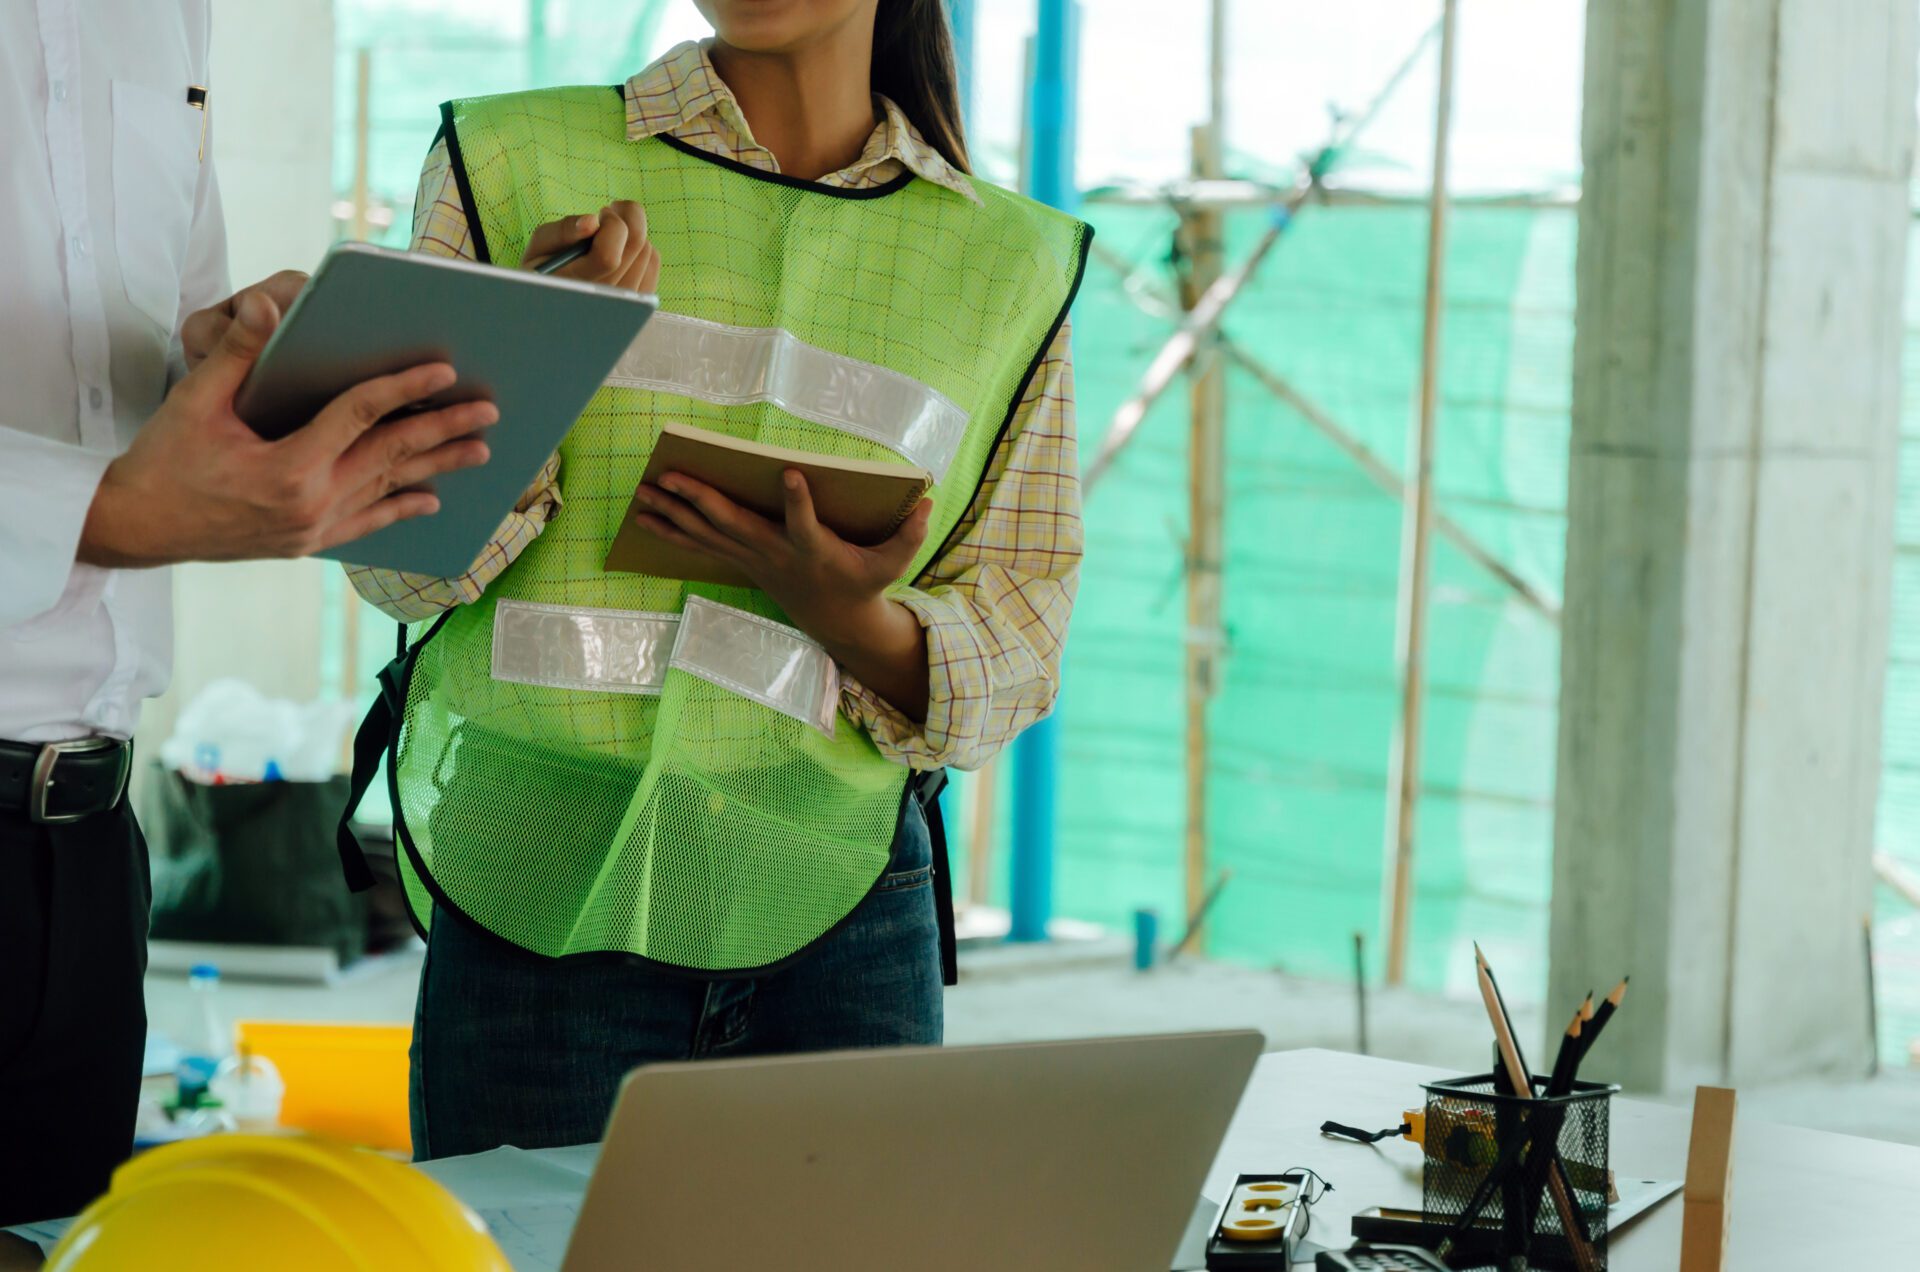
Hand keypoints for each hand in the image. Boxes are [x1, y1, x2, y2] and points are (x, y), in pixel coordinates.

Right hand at [79, 290, 495, 566]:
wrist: (137, 528)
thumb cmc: (163, 461)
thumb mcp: (195, 401)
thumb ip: (238, 353)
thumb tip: (269, 305)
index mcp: (288, 469)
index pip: (360, 417)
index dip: (403, 388)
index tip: (444, 371)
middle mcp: (310, 504)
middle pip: (391, 455)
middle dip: (443, 430)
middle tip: (488, 410)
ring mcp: (313, 529)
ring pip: (388, 490)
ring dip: (436, 468)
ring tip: (480, 450)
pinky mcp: (308, 543)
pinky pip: (367, 524)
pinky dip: (399, 508)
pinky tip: (430, 498)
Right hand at [520, 202, 660, 291]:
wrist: (552, 308)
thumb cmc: (543, 272)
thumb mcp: (539, 249)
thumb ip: (563, 232)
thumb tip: (592, 221)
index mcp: (577, 287)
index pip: (609, 255)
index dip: (611, 224)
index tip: (600, 214)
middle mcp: (606, 300)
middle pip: (637, 245)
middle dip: (626, 217)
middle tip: (607, 213)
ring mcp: (628, 305)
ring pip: (648, 251)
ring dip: (632, 232)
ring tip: (609, 234)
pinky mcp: (641, 301)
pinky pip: (653, 262)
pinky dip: (641, 246)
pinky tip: (621, 249)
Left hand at [634, 470, 934, 718]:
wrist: (837, 622)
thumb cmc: (864, 583)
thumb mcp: (894, 564)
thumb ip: (911, 536)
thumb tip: (930, 504)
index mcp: (814, 550)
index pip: (806, 525)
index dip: (800, 502)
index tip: (792, 474)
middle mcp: (776, 554)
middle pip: (733, 525)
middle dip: (700, 501)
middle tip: (669, 477)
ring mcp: (754, 559)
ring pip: (708, 534)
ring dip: (673, 514)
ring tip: (642, 493)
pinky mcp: (743, 561)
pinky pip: (701, 545)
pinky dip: (672, 530)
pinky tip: (645, 516)